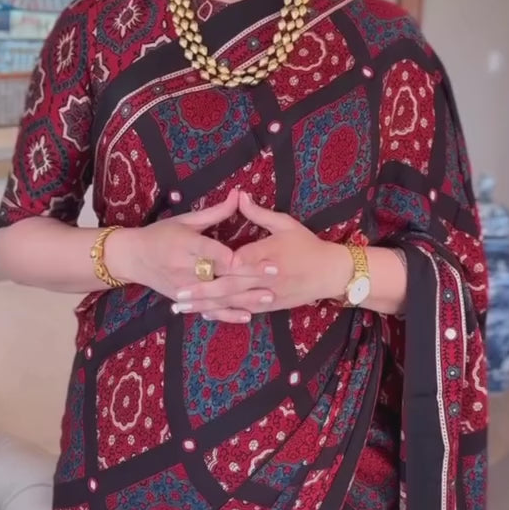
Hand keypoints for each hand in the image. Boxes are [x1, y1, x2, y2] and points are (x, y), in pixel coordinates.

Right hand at [109, 189, 274, 305]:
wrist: (132, 258)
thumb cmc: (160, 234)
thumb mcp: (185, 219)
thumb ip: (215, 212)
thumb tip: (239, 194)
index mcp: (184, 243)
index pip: (209, 251)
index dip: (230, 255)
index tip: (253, 255)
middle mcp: (184, 267)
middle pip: (219, 274)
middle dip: (248, 275)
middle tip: (275, 271)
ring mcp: (184, 287)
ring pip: (217, 296)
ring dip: (244, 297)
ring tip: (268, 296)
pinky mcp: (184, 300)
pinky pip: (208, 309)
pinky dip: (227, 315)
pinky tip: (247, 316)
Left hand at [175, 190, 351, 322]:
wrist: (330, 273)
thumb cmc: (307, 245)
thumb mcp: (285, 224)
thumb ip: (259, 213)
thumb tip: (239, 196)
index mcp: (267, 254)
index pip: (240, 260)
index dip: (218, 263)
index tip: (195, 264)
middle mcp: (265, 278)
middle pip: (230, 286)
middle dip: (202, 291)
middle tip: (178, 294)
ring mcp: (266, 295)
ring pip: (232, 303)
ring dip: (207, 306)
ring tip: (183, 308)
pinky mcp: (269, 306)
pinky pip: (242, 311)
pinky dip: (223, 313)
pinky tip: (204, 314)